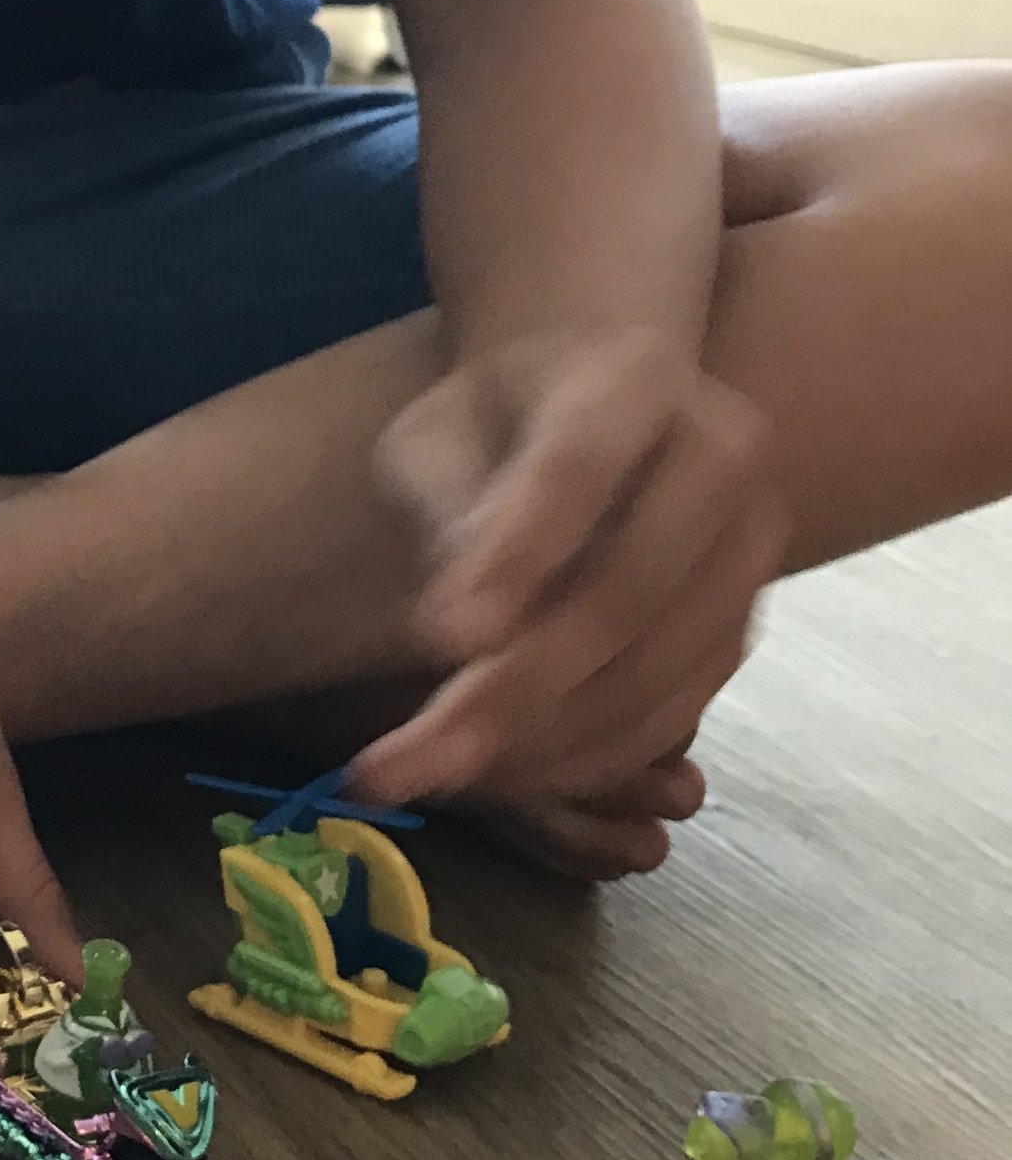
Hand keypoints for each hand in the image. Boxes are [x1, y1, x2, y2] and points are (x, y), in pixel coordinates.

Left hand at [353, 328, 787, 807]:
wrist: (604, 411)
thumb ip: (445, 500)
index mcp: (633, 382)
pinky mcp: (743, 625)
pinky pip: (674, 713)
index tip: (441, 635)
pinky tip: (495, 778)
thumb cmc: (500, 421)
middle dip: (514, 690)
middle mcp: (721, 457)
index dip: (517, 555)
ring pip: (655, 672)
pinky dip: (585, 760)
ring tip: (424, 777)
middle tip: (410, 760)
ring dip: (541, 746)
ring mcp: (749, 548)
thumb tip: (460, 624)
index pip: (577, 468)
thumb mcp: (441, 428)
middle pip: (626, 592)